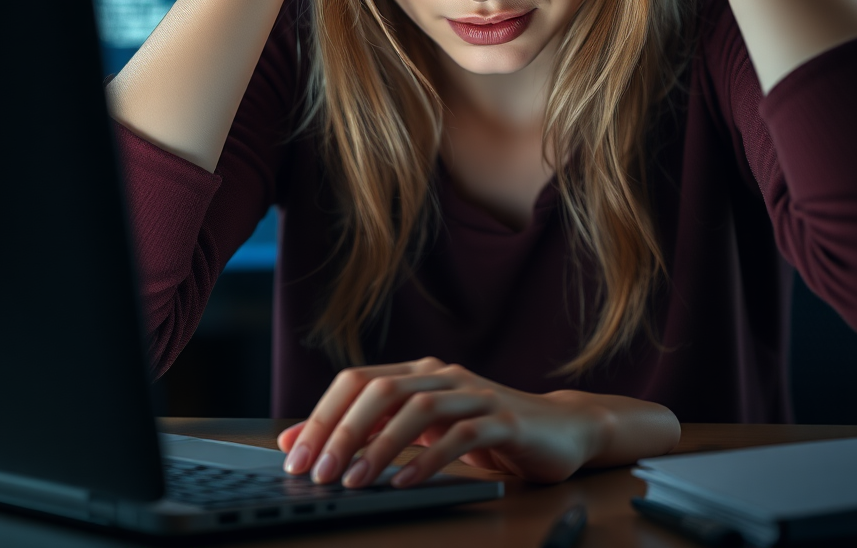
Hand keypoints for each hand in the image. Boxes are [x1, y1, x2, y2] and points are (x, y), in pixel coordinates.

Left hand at [275, 357, 605, 487]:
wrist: (561, 430)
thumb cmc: (484, 431)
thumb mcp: (423, 430)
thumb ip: (370, 430)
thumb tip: (298, 440)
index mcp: (420, 373)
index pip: (358, 380)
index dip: (322, 415)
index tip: (295, 457)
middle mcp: (444, 375)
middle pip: (381, 390)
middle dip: (342, 431)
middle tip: (317, 473)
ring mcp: (476, 394)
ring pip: (419, 408)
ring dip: (380, 447)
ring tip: (354, 482)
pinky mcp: (504, 420)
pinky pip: (461, 436)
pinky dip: (429, 460)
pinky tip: (406, 483)